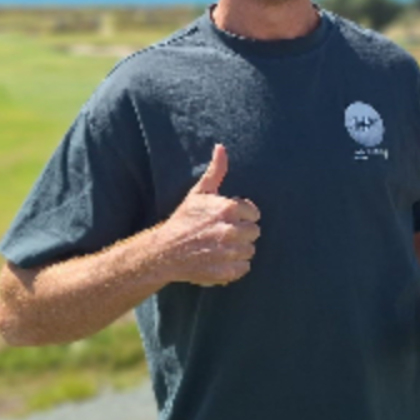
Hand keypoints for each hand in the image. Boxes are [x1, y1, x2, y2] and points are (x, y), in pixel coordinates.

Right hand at [159, 144, 260, 286]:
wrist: (164, 252)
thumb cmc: (184, 220)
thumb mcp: (199, 193)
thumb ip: (215, 171)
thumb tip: (221, 147)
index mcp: (227, 209)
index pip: (254, 214)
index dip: (242, 217)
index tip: (227, 220)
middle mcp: (230, 230)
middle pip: (254, 233)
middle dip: (241, 233)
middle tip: (222, 235)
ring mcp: (227, 253)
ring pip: (250, 251)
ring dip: (238, 251)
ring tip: (220, 248)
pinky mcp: (225, 272)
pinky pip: (244, 268)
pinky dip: (234, 267)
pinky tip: (219, 261)